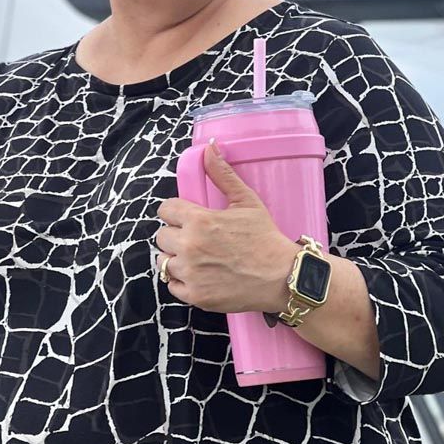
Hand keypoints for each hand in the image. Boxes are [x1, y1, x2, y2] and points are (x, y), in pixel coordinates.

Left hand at [154, 139, 297, 313]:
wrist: (282, 276)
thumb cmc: (266, 238)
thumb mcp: (246, 201)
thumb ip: (222, 175)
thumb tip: (209, 148)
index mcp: (198, 220)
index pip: (165, 210)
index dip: (176, 213)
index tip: (188, 218)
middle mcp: (189, 246)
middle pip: (162, 236)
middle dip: (176, 236)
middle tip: (197, 240)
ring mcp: (190, 273)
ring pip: (163, 262)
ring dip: (176, 259)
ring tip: (198, 258)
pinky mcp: (195, 296)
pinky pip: (172, 285)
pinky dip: (182, 281)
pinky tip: (200, 275)